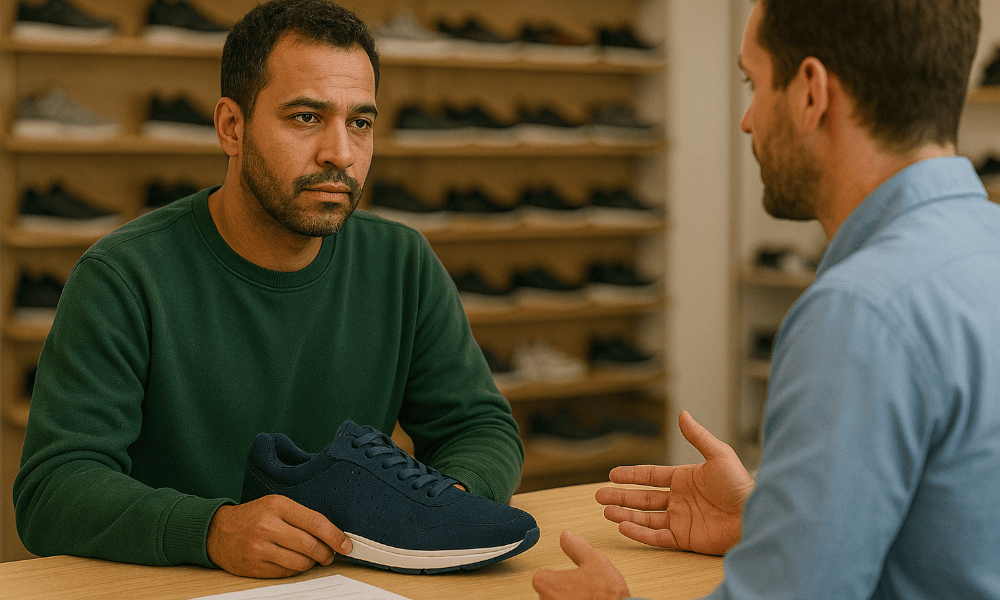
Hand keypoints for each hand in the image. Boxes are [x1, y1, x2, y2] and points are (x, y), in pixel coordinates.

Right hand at [206, 495, 352, 577]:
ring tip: (311, 558)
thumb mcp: (276, 505)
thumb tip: (332, 534)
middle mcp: (268, 526)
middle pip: (310, 545)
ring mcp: (260, 548)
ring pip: (301, 562)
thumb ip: (301, 516)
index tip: (345, 544)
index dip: (335, 536)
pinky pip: (286, 572)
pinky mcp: (255, 566)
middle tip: (330, 554)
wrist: (218, 532)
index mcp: (278, 506)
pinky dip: (296, 569)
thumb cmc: (253, 517)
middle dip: (326, 553)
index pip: (315, 522)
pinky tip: (294, 561)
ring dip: (312, 563)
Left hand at [532, 531, 630, 599]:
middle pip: (548, 592)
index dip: (558, 575)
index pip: (542, 576)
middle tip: (582, 589)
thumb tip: (567, 537)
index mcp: (546, 583)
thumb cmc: (606, 596)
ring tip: (587, 598)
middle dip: (563, 590)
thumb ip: (576, 546)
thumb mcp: (594, 560)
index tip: (570, 577)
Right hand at [597, 410, 753, 555]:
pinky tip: (624, 527)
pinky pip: (657, 537)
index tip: (612, 474)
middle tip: (599, 495)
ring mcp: (680, 519)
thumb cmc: (741, 485)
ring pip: (645, 518)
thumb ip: (697, 436)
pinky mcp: (685, 538)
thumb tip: (682, 413)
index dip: (631, 475)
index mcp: (684, 479)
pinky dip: (639, 533)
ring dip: (625, 514)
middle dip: (620, 496)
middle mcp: (679, 499)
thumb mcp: (719, 454)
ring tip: (606, 511)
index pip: (650, 476)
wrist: (755, 515)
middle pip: (642, 498)